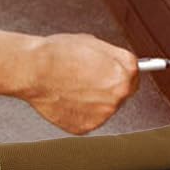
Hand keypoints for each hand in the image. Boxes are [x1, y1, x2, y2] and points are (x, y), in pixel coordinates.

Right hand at [23, 33, 138, 133]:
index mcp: (125, 71)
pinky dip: (79, 111)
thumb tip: (121, 64)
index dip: (119, 71)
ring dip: (94, 101)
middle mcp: (119, 94)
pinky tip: (67, 98)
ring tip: (72, 87)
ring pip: (104, 108)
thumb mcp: (93, 43)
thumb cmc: (58, 54)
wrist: (34, 70)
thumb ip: (113, 57)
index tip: (111, 73)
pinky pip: (88, 119)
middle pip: (121, 93)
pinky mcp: (86, 126)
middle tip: (86, 79)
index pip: (135, 75)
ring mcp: (103, 113)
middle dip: (108, 87)